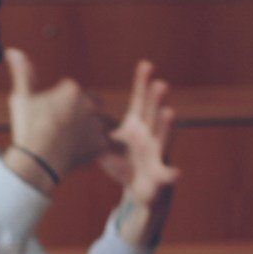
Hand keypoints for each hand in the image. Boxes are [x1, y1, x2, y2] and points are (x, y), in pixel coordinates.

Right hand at [4, 47, 108, 182]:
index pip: (73, 91)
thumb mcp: (22, 98)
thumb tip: (12, 51)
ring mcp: (97, 124)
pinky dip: (94, 146)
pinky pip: (104, 142)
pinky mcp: (101, 143)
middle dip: (82, 113)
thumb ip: (23, 73)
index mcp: (72, 89)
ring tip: (73, 140)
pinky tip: (80, 150)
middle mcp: (89, 104)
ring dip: (92, 128)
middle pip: (91, 104)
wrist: (35, 163)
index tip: (52, 115)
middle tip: (64, 128)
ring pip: (100, 122)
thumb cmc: (27, 130)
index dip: (63, 103)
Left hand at [99, 59, 179, 219]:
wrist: (141, 189)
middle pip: (154, 114)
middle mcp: (151, 135)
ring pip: (163, 138)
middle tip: (159, 84)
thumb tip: (76, 109)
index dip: (143, 83)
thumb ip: (95, 128)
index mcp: (138, 125)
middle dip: (157, 99)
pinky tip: (176, 172)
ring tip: (169, 113)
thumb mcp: (105, 143)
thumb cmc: (123, 162)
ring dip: (166, 126)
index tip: (146, 64)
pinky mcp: (159, 176)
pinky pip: (165, 175)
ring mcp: (157, 154)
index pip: (141, 100)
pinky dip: (171, 174)